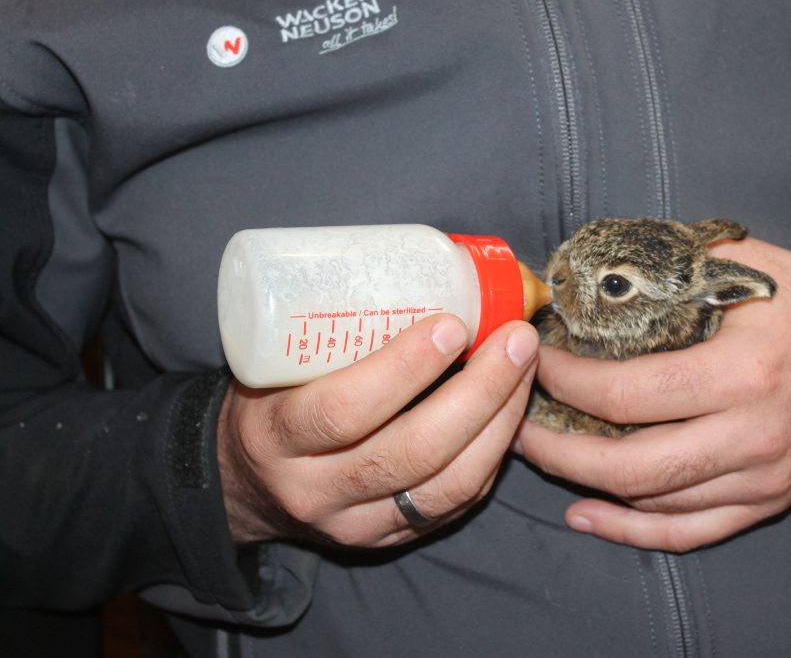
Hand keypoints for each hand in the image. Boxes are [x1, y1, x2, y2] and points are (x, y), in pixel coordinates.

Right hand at [218, 315, 538, 546]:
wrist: (245, 484)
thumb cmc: (271, 400)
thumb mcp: (279, 361)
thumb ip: (338, 327)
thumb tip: (435, 270)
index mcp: (276, 435)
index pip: (343, 410)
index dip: (404, 368)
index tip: (451, 324)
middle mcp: (315, 489)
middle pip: (412, 451)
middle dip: (479, 393)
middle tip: (516, 341)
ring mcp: (355, 523)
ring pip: (447, 485)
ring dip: (500, 423)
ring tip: (525, 369)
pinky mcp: (388, 538)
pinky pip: (456, 502)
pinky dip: (492, 454)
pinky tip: (509, 411)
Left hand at [516, 237, 790, 551]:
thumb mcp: (748, 263)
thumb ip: (673, 263)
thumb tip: (593, 267)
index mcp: (741, 373)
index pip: (626, 393)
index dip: (565, 381)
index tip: (535, 359)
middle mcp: (751, 436)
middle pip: (630, 465)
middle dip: (557, 447)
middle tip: (516, 421)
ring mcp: (760, 479)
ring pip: (653, 504)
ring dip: (585, 483)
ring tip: (540, 453)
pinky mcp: (766, 502)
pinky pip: (689, 533)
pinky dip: (631, 531)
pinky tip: (587, 514)